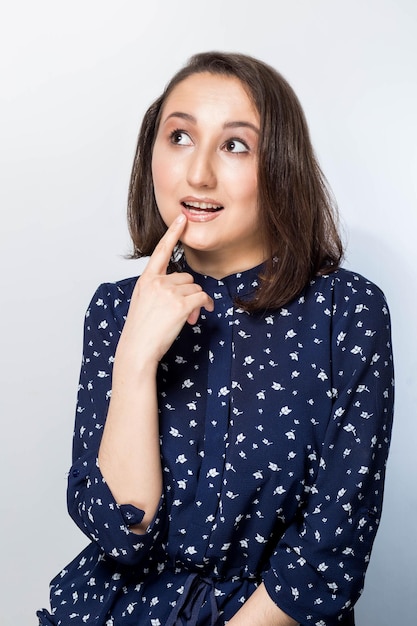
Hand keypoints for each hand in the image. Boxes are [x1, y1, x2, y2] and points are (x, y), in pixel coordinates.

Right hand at [115, 214, 213, 370]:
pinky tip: (199, 316)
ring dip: (196, 303)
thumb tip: (185, 292)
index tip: (181, 218)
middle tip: (183, 313)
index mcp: (145, 280)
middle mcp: (157, 282)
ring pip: (195, 289)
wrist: (137, 349)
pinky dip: (205, 306)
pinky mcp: (181, 304)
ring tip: (186, 319)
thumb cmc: (141, 331)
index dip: (173, 233)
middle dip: (188, 294)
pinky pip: (202, 298)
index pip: (161, 251)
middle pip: (186, 278)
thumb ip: (160, 290)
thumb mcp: (144, 302)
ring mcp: (169, 292)